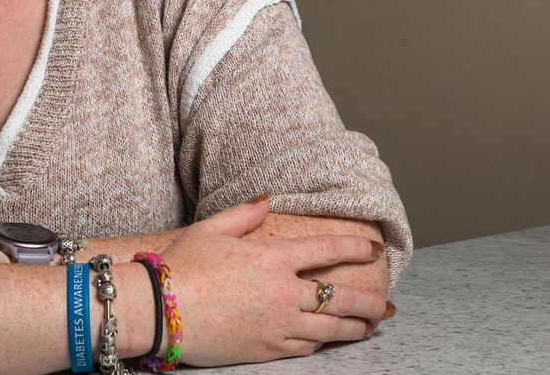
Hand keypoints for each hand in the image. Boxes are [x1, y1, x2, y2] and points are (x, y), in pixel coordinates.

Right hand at [161, 198, 388, 364]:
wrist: (160, 308)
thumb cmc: (181, 266)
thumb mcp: (211, 229)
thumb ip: (244, 214)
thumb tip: (267, 200)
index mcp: (272, 258)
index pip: (326, 249)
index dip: (355, 247)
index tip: (375, 249)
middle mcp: (282, 292)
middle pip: (338, 297)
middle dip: (370, 302)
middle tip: (389, 306)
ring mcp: (276, 324)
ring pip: (328, 329)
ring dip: (353, 328)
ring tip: (369, 328)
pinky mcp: (265, 349)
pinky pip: (304, 348)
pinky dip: (320, 344)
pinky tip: (327, 342)